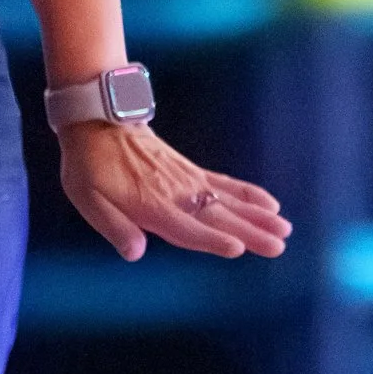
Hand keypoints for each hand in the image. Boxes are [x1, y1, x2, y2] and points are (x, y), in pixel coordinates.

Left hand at [58, 120, 291, 263]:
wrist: (98, 120)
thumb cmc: (89, 165)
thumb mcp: (87, 199)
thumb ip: (113, 227)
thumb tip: (135, 253)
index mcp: (149, 205)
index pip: (185, 228)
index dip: (210, 240)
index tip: (237, 247)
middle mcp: (175, 194)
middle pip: (217, 217)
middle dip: (249, 232)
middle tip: (278, 246)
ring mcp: (187, 181)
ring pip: (228, 202)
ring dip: (257, 218)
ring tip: (285, 231)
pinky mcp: (192, 171)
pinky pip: (225, 184)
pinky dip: (249, 194)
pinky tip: (271, 205)